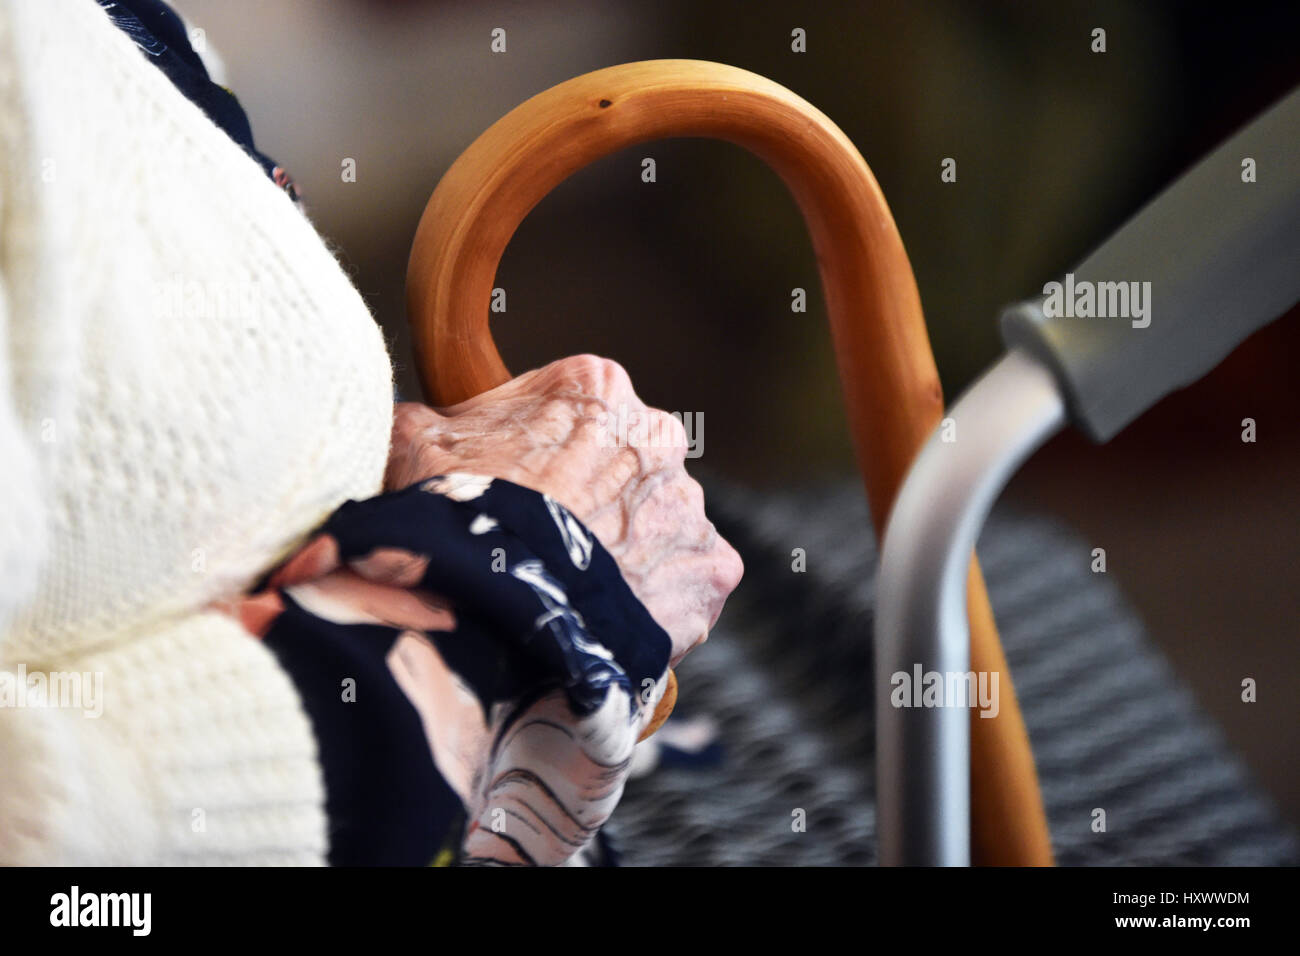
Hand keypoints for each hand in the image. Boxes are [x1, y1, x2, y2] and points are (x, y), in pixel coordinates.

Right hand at [385, 354, 742, 664]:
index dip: (544, 455)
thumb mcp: (416, 444)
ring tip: (575, 594)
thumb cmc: (454, 520)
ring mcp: (689, 506)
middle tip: (550, 548)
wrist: (491, 609)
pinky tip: (609, 620)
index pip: (579, 412)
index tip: (524, 492)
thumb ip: (430, 415)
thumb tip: (416, 415)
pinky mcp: (711, 570)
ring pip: (657, 527)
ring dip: (625, 554)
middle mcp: (658, 436)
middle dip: (593, 504)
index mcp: (596, 389)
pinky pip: (686, 584)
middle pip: (625, 470)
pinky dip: (656, 603)